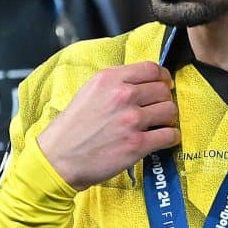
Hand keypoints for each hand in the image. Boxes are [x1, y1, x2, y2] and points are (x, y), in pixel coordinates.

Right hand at [35, 62, 179, 189]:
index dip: (162, 77)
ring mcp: (131, 120)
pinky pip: (169, 135)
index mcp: (109, 79)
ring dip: (167, 119)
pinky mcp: (137, 144)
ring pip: (170, 111)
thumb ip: (114, 84)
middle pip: (163, 89)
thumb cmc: (70, 129)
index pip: (151, 68)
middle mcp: (122, 95)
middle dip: (164, 99)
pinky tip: (160, 140)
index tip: (163, 85)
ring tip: (158, 125)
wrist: (58, 159)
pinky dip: (169, 138)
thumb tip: (142, 83)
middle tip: (157, 110)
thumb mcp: (88, 92)